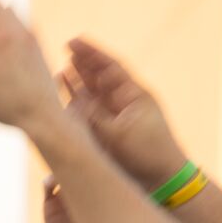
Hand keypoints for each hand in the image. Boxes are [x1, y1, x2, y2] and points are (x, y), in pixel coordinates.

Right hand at [66, 39, 186, 187]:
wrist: (161, 181)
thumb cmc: (148, 154)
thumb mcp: (119, 133)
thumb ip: (94, 117)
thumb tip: (71, 102)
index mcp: (134, 95)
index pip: (110, 67)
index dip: (91, 53)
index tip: (73, 41)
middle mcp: (123, 102)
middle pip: (100, 76)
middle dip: (83, 63)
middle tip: (65, 49)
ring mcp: (115, 117)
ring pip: (92, 94)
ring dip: (77, 82)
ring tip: (60, 70)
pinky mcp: (107, 133)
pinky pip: (88, 113)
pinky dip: (75, 104)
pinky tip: (63, 96)